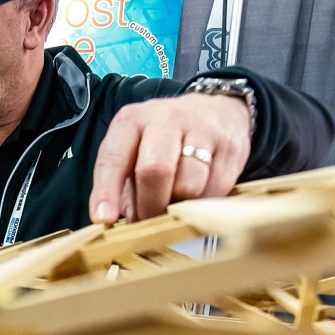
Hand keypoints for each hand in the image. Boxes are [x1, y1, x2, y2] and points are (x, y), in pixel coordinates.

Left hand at [88, 93, 251, 225]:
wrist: (218, 110)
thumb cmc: (164, 141)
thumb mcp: (135, 150)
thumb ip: (124, 186)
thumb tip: (127, 225)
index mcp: (132, 121)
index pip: (113, 158)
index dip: (107, 192)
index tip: (103, 219)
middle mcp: (165, 120)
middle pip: (154, 170)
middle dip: (149, 206)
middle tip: (150, 220)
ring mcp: (201, 130)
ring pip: (187, 185)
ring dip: (178, 207)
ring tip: (175, 204)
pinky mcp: (230, 147)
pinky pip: (214, 189)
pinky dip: (202, 203)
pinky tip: (198, 194)